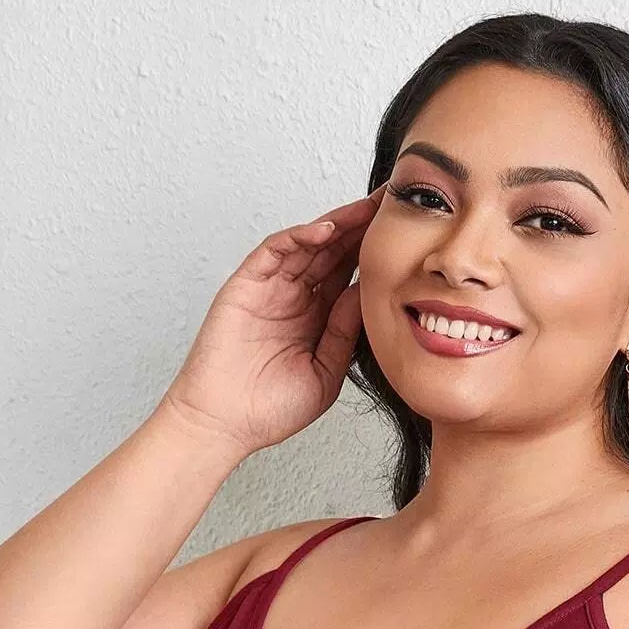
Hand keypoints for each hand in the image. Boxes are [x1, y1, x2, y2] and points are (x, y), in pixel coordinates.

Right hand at [159, 183, 386, 456]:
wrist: (224, 426)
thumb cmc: (270, 409)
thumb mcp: (326, 371)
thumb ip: (345, 333)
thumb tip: (370, 294)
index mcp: (316, 318)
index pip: (350, 274)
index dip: (374, 252)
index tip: (404, 235)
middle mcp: (295, 297)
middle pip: (332, 251)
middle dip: (361, 226)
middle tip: (391, 202)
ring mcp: (270, 289)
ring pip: (306, 244)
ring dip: (337, 224)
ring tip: (367, 208)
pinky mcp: (245, 286)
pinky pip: (273, 251)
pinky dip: (298, 237)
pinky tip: (325, 230)